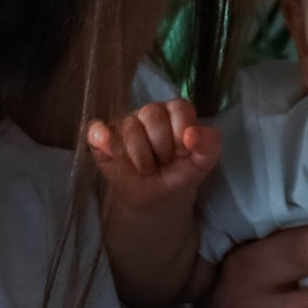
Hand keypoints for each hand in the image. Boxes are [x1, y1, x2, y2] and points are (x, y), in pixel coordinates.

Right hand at [86, 99, 219, 212]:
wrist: (157, 200)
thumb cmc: (179, 175)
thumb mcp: (203, 164)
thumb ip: (210, 145)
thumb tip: (192, 134)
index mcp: (175, 113)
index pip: (179, 107)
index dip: (181, 132)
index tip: (183, 152)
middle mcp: (149, 113)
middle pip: (152, 113)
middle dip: (161, 146)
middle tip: (163, 162)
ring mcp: (125, 124)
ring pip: (129, 126)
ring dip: (141, 156)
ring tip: (147, 168)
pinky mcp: (103, 138)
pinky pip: (97, 129)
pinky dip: (101, 137)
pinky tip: (109, 150)